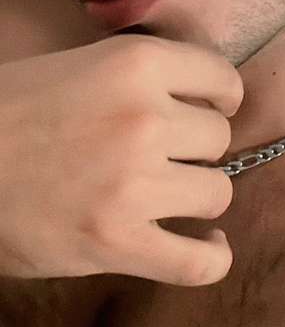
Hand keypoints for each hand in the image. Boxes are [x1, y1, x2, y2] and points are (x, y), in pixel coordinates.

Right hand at [0, 35, 243, 285]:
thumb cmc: (11, 110)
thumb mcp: (81, 67)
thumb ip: (139, 77)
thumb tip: (194, 99)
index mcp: (135, 64)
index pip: (221, 80)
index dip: (219, 98)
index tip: (210, 110)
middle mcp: (144, 118)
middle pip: (218, 138)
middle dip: (196, 148)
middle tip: (165, 155)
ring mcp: (134, 183)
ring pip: (217, 193)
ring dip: (197, 196)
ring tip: (172, 196)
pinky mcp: (117, 242)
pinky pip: (197, 262)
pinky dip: (211, 257)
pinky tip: (206, 245)